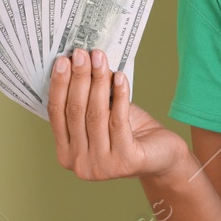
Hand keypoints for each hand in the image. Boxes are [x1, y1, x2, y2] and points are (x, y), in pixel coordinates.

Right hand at [48, 48, 188, 180]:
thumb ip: (89, 100)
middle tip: (82, 54)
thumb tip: (80, 62)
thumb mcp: (104, 116)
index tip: (63, 60)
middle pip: (75, 112)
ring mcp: (102, 166)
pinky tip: (120, 78)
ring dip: (98, 82)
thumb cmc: (131, 133)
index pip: (57, 114)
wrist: (162, 155)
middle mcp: (80, 164)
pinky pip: (118, 121)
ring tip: (101, 59)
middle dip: (78, 78)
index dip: (59, 85)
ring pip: (95, 115)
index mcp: (67, 154)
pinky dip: (120, 96)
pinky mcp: (125, 161)